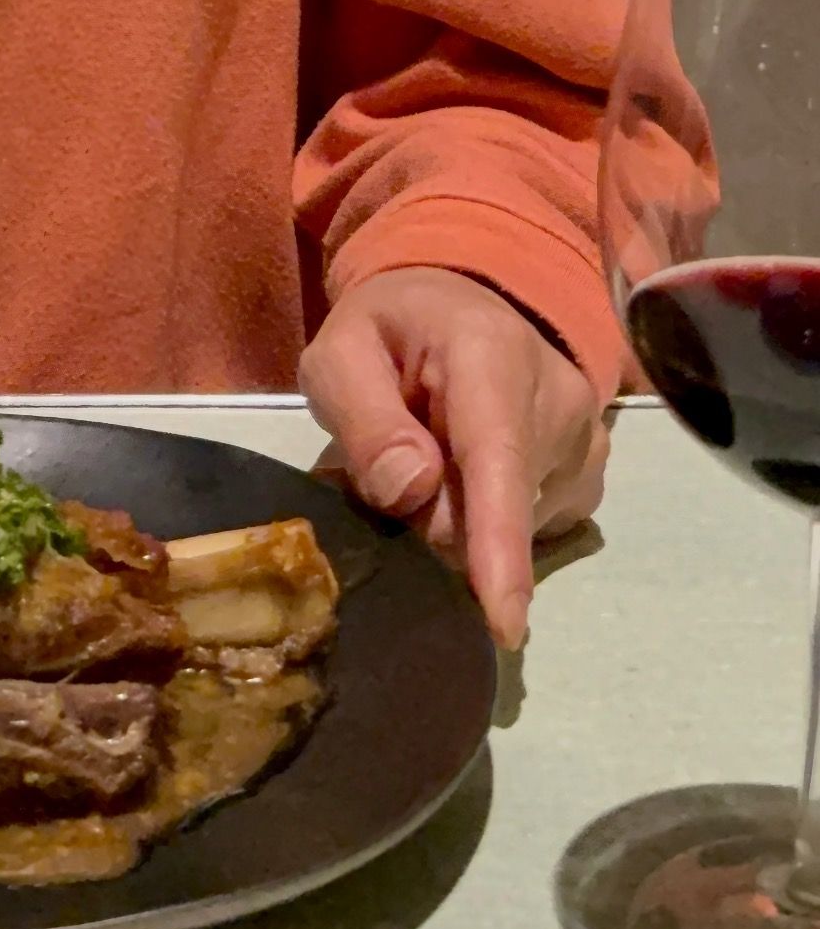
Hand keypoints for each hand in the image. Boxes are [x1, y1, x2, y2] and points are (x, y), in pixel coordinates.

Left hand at [297, 267, 607, 650]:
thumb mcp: (341, 354)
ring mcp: (585, 443)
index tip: (505, 623)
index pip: (499, 460)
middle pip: (494, 511)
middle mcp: (560, 399)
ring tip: (428, 457)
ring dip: (457, 519)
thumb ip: (363, 416)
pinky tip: (464, 477)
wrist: (456, 305)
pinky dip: (486, 523)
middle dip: (431, 520)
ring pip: (513, 529)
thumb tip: (411, 490)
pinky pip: (532, 530)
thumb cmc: (390, 330)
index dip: (499, 545)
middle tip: (386, 472)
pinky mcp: (588, 478)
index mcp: (492, 355)